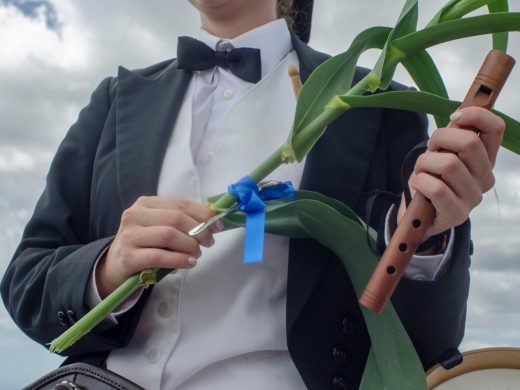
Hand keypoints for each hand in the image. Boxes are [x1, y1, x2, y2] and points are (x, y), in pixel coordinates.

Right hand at [96, 196, 221, 297]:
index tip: (218, 226)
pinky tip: (189, 263)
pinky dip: (180, 260)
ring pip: (169, 235)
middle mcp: (134, 215)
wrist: (115, 266)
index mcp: (145, 203)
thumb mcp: (159, 227)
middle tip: (209, 242)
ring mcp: (129, 236)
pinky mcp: (128, 257)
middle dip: (199, 231)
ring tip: (197, 254)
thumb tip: (212, 222)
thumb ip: (180, 221)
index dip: (203, 214)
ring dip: (190, 245)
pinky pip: (160, 257)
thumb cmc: (145, 245)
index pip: (180, 204)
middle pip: (176, 219)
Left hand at [398, 106, 504, 238]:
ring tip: (422, 172)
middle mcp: (485, 178)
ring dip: (425, 163)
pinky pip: (437, 188)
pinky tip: (419, 185)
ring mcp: (473, 198)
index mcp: (485, 159)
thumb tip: (459, 116)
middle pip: (469, 143)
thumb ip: (451, 135)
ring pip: (448, 164)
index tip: (454, 116)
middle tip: (430, 149)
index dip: (475, 115)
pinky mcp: (457, 215)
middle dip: (440, 139)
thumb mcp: (440, 153)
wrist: (416, 217)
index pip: (496, 128)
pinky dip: (420, 182)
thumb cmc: (429, 180)